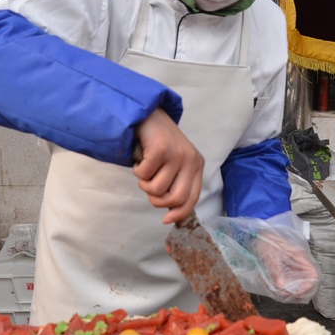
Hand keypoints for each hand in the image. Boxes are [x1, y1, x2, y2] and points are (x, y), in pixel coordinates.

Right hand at [133, 108, 203, 224]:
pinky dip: (137, 171)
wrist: (148, 114)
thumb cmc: (158, 143)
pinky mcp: (161, 150)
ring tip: (144, 170)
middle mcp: (190, 160)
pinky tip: (140, 159)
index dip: (179, 213)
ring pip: (157, 189)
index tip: (166, 220)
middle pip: (176, 198)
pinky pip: (144, 175)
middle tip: (149, 188)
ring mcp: (176, 154)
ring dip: (144, 184)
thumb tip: (171, 214)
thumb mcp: (174, 162)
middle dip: (157, 201)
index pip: (192, 198)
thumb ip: (175, 183)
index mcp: (197, 165)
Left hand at [254, 233, 318, 300]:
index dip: (309, 284)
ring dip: (288, 290)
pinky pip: (287, 282)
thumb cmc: (267, 241)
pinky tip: (271, 285)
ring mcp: (293, 267)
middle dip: (296, 291)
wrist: (259, 236)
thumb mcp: (271, 255)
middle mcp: (298, 263)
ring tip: (276, 291)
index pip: (313, 272)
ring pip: (296, 284)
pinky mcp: (286, 271)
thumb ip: (276, 270)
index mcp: (299, 256)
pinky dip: (280, 286)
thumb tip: (281, 286)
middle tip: (284, 294)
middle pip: (306, 281)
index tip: (298, 292)